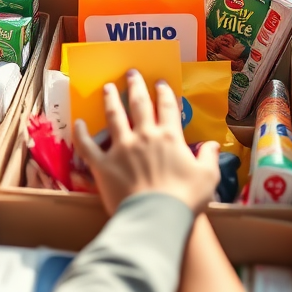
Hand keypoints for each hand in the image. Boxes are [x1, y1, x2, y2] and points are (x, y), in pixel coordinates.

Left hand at [73, 69, 219, 214]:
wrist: (156, 218)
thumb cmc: (185, 199)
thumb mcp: (208, 177)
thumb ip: (209, 157)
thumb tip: (212, 144)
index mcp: (169, 137)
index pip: (167, 108)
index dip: (164, 93)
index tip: (160, 83)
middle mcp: (144, 136)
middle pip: (139, 104)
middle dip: (135, 86)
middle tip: (131, 73)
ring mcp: (121, 148)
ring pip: (114, 116)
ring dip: (110, 100)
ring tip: (108, 87)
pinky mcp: (103, 164)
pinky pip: (88, 146)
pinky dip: (82, 134)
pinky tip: (78, 123)